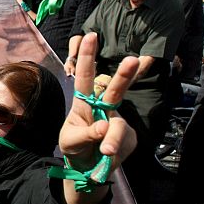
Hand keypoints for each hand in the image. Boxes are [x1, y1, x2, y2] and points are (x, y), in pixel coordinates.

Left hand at [59, 33, 137, 176]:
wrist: (86, 167)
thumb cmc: (75, 146)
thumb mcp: (70, 141)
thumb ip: (85, 134)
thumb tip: (104, 126)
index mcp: (84, 103)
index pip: (84, 76)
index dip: (87, 57)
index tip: (91, 36)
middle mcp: (103, 108)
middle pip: (115, 89)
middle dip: (124, 75)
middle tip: (133, 60)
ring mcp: (117, 121)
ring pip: (119, 125)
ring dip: (112, 139)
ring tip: (105, 152)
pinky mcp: (129, 137)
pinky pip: (125, 142)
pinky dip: (117, 151)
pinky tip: (109, 156)